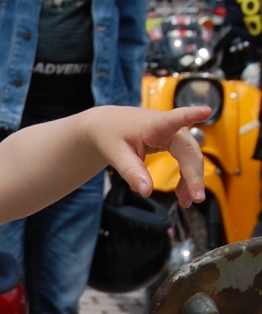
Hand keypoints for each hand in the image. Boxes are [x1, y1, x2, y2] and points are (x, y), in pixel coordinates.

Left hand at [89, 104, 208, 208]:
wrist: (107, 125)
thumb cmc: (111, 135)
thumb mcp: (116, 155)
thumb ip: (132, 172)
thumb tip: (146, 191)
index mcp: (154, 124)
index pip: (174, 119)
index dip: (191, 115)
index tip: (206, 111)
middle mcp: (169, 127)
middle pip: (189, 150)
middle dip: (195, 175)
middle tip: (196, 199)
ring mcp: (174, 134)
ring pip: (191, 157)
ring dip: (192, 179)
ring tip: (187, 202)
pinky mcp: (174, 142)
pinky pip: (186, 160)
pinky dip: (186, 178)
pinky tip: (183, 194)